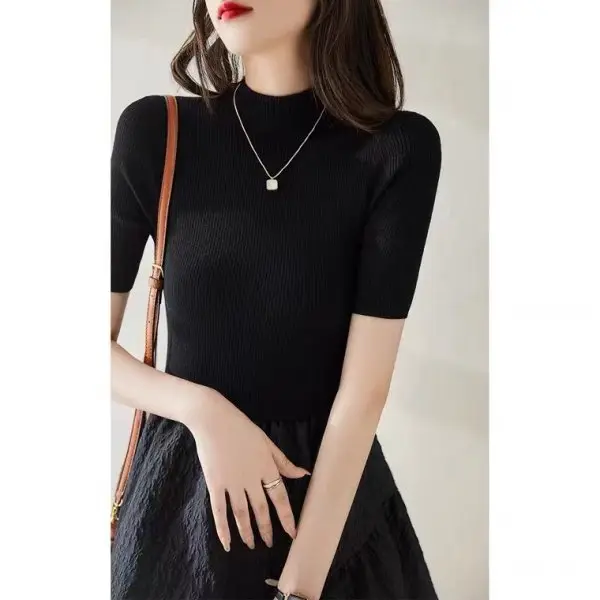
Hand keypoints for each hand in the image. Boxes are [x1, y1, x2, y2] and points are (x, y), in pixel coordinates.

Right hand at [184, 389, 309, 550]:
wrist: (213, 419)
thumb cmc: (241, 428)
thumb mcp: (266, 442)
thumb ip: (283, 462)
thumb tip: (304, 473)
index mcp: (266, 467)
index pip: (280, 497)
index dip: (287, 517)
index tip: (293, 533)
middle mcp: (251, 478)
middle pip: (261, 509)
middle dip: (266, 528)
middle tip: (270, 543)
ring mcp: (232, 482)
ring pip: (242, 514)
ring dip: (247, 531)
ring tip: (251, 545)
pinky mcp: (215, 484)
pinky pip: (219, 511)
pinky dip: (223, 528)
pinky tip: (227, 543)